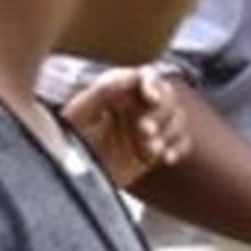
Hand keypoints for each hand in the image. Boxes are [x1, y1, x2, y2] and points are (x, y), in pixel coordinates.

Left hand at [59, 65, 191, 190]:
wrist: (72, 174)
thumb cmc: (70, 140)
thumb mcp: (80, 114)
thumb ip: (102, 91)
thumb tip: (128, 76)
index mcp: (118, 90)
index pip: (146, 77)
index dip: (153, 84)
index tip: (152, 99)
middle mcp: (136, 104)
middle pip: (167, 96)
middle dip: (161, 114)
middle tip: (144, 132)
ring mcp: (148, 125)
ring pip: (177, 117)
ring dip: (169, 132)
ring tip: (150, 149)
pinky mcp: (156, 146)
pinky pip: (181, 141)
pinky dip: (178, 147)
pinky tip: (165, 158)